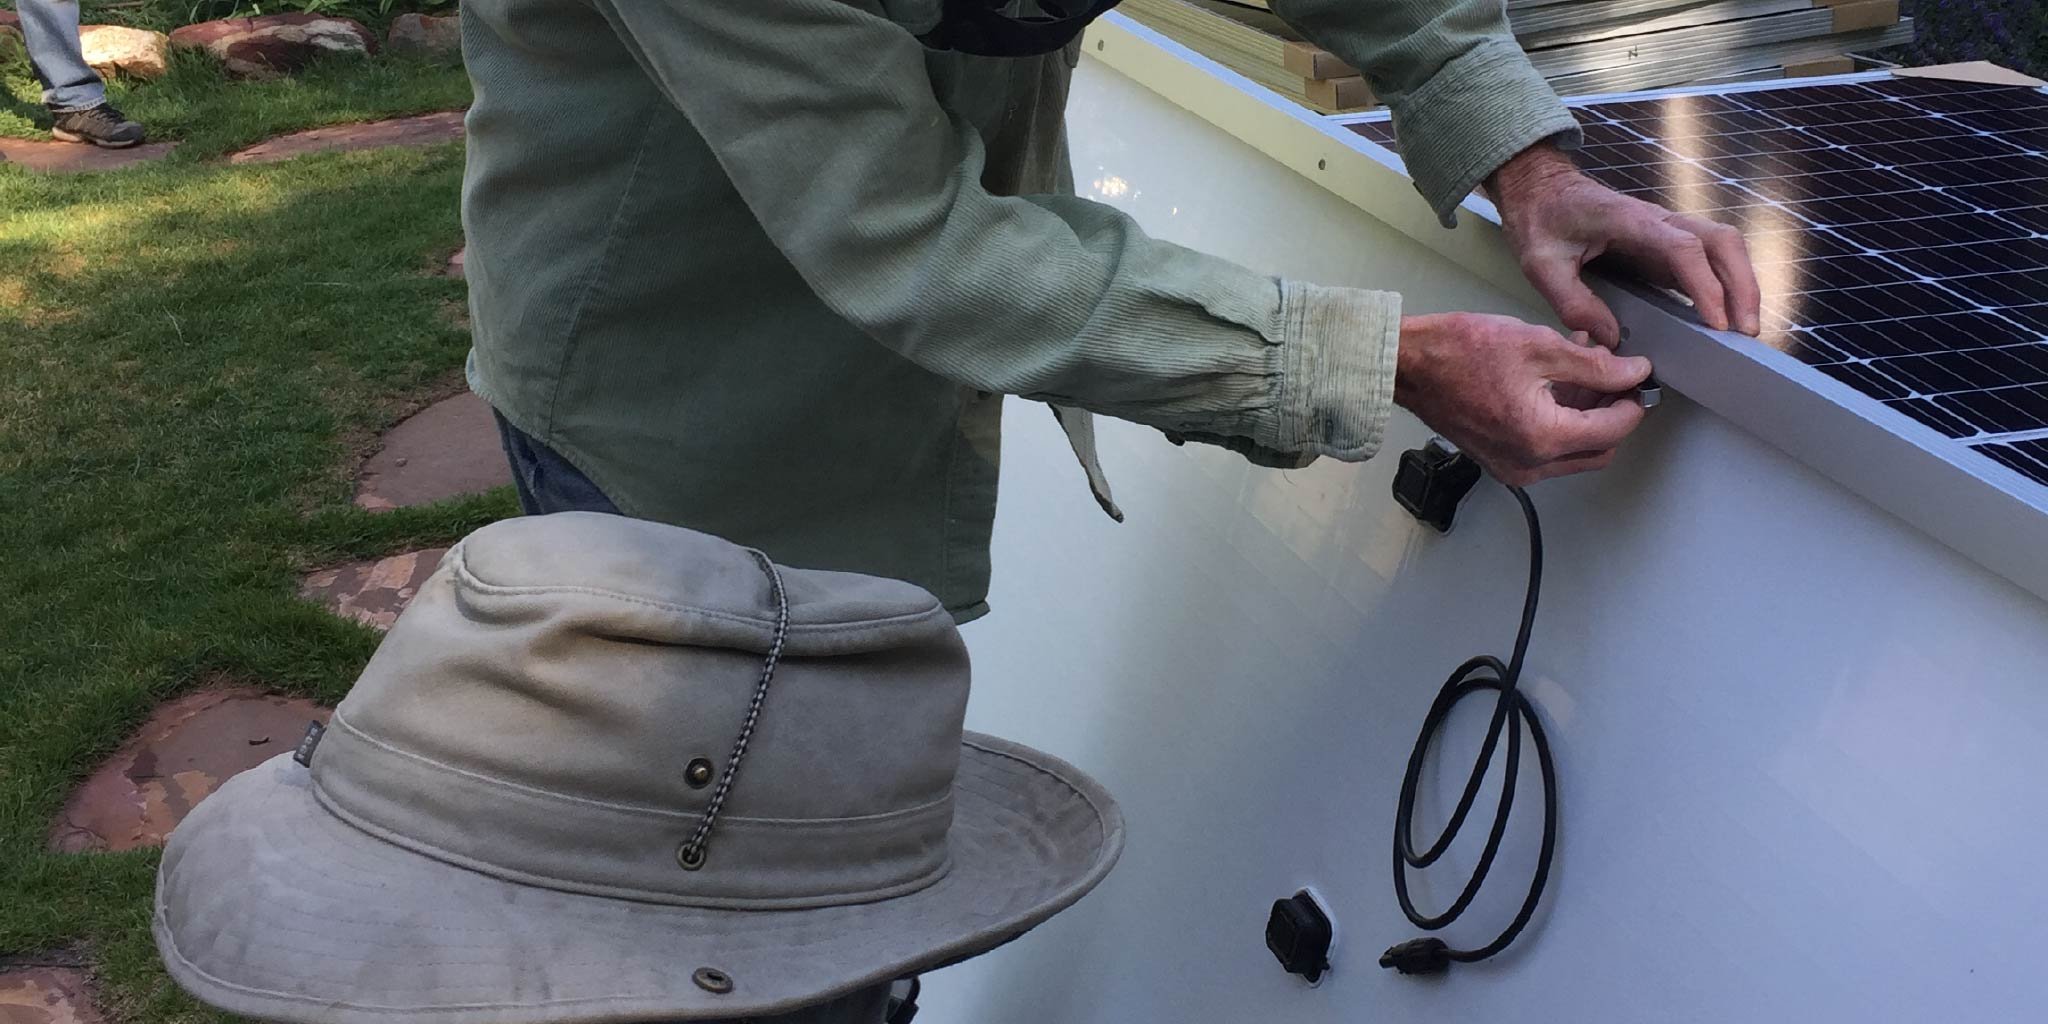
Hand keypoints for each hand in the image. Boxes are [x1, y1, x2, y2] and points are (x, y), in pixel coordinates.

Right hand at [1395, 312, 1651, 485]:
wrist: (1408, 366)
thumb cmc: (1461, 352)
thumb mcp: (1539, 347)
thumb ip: (1595, 365)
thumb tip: (1634, 373)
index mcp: (1543, 437)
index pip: (1614, 428)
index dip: (1633, 399)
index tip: (1636, 374)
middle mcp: (1530, 465)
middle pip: (1599, 450)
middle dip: (1612, 413)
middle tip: (1612, 375)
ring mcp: (1512, 467)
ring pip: (1574, 453)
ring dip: (1587, 418)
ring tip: (1582, 371)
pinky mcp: (1499, 461)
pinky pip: (1546, 452)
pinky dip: (1560, 424)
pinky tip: (1555, 385)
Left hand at [1487, 143, 1760, 346]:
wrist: (1541, 188)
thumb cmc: (1541, 219)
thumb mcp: (1542, 265)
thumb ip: (1574, 302)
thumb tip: (1611, 339)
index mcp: (1628, 220)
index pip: (1683, 248)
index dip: (1705, 285)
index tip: (1715, 321)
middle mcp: (1658, 220)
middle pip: (1721, 242)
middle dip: (1742, 285)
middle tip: (1745, 331)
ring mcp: (1666, 229)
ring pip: (1723, 246)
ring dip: (1741, 283)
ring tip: (1744, 327)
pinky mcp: (1666, 242)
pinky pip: (1708, 257)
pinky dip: (1725, 282)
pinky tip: (1726, 314)